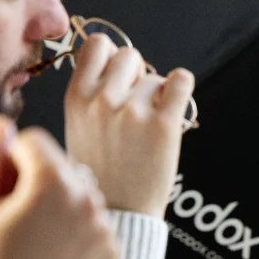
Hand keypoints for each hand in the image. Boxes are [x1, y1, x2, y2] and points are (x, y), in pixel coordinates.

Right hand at [0, 115, 118, 258]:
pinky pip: (91, 222)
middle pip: (58, 164)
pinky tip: (45, 252)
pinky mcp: (111, 251)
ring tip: (24, 234)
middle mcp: (88, 198)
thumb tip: (0, 124)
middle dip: (33, 177)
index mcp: (51, 181)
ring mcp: (104, 226)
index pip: (30, 139)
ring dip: (54, 201)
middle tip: (5, 212)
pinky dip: (71, 228)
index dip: (4, 157)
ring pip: (77, 192)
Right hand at [64, 33, 194, 217]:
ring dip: (157, 94)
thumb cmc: (99, 175)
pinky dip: (181, 89)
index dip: (111, 55)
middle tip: (137, 103)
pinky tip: (174, 108)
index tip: (117, 75)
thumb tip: (112, 54)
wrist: (120, 214)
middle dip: (136, 74)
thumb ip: (90, 93)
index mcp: (76, 99)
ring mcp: (133, 112)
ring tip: (149, 125)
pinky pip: (181, 82)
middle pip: (129, 54)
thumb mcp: (78, 129)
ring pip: (155, 76)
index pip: (96, 45)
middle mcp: (102, 101)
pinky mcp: (163, 125)